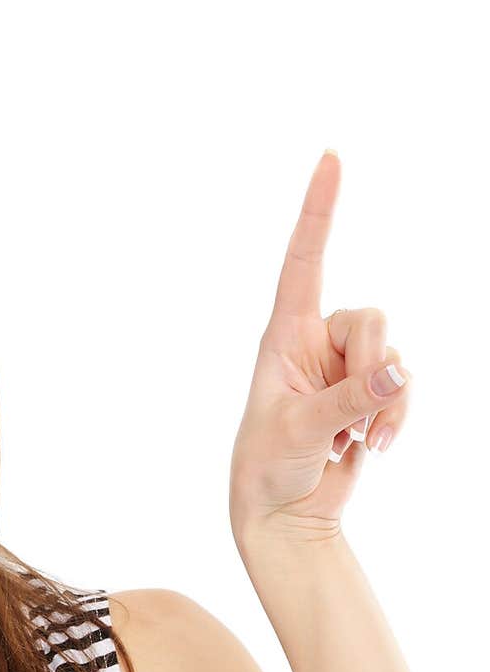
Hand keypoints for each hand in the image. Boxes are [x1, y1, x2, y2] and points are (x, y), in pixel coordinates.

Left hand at [229, 150, 411, 544]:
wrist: (284, 514)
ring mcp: (345, 368)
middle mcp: (315, 343)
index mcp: (283, 336)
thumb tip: (399, 372)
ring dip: (386, 403)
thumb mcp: (300, 431)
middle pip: (371, 318)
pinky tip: (371, 448)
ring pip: (394, 356)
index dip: (319, 209)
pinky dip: (396, 416)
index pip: (303, 260)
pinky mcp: (368, 393)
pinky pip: (403, 386)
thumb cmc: (268, 467)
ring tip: (360, 443)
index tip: (330, 157)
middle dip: (375, 369)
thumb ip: (349, 399)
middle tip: (356, 418)